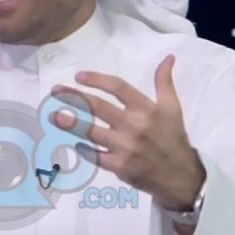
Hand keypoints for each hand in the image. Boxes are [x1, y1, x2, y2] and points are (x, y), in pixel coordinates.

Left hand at [51, 55, 204, 210]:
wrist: (181, 176)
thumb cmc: (174, 138)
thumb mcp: (173, 108)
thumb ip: (164, 82)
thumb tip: (168, 58)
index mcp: (146, 109)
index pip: (118, 88)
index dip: (97, 80)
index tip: (79, 76)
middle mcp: (134, 125)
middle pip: (98, 107)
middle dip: (74, 98)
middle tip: (56, 92)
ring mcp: (125, 147)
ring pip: (91, 132)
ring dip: (70, 123)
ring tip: (53, 116)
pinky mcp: (119, 166)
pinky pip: (95, 156)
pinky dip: (83, 149)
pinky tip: (73, 143)